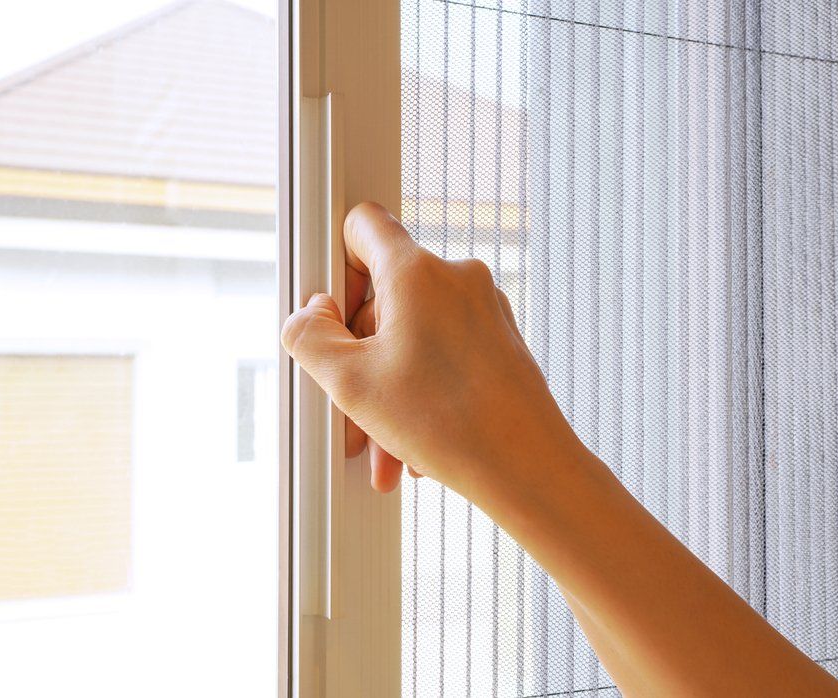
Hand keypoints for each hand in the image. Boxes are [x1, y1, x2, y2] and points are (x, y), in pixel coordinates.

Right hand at [280, 202, 579, 494]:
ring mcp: (485, 309)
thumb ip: (309, 336)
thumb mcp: (350, 383)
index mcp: (417, 272)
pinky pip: (446, 354)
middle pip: (386, 298)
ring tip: (384, 448)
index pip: (363, 226)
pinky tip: (416, 446)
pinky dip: (425, 392)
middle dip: (361, 357)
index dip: (337, 268)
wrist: (528, 466)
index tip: (332, 317)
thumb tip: (310, 315)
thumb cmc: (448, 424)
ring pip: (415, 337)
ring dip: (390, 389)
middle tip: (352, 409)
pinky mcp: (502, 340)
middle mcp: (457, 278)